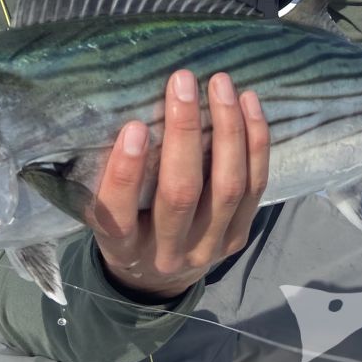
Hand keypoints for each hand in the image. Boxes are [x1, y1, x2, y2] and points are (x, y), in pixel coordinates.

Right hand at [89, 70, 269, 300]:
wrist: (158, 280)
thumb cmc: (126, 226)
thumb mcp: (105, 213)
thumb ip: (108, 177)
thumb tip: (119, 108)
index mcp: (123, 248)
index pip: (118, 215)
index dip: (125, 173)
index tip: (134, 126)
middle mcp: (167, 252)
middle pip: (181, 193)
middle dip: (184, 132)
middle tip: (182, 81)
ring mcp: (209, 247)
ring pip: (227, 187)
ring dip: (227, 129)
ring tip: (220, 84)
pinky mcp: (239, 236)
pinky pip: (256, 185)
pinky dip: (255, 142)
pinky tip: (249, 103)